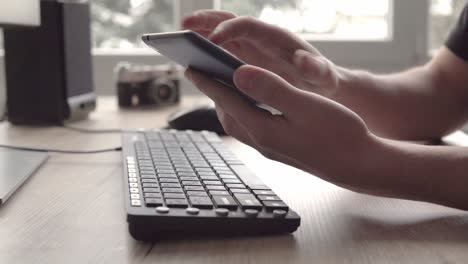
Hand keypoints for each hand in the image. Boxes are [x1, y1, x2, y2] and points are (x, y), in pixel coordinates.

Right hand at [183, 10, 343, 97]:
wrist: (321, 84)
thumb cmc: (322, 80)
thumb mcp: (323, 76)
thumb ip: (316, 69)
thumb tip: (304, 63)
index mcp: (275, 38)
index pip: (248, 26)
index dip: (229, 31)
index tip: (212, 41)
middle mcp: (260, 38)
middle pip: (229, 21)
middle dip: (206, 21)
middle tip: (183, 26)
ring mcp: (250, 48)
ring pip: (220, 33)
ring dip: (199, 33)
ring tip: (178, 39)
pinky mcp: (244, 59)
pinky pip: (220, 50)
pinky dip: (205, 51)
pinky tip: (191, 61)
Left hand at [185, 65, 376, 186]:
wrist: (359, 165)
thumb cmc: (339, 134)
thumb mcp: (305, 106)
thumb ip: (272, 89)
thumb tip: (239, 74)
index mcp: (265, 131)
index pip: (227, 101)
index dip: (208, 83)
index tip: (191, 67)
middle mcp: (263, 142)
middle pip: (227, 115)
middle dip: (213, 94)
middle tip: (204, 74)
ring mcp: (272, 149)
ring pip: (239, 124)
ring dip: (228, 104)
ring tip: (224, 86)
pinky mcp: (281, 150)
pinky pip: (252, 129)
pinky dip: (244, 113)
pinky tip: (252, 106)